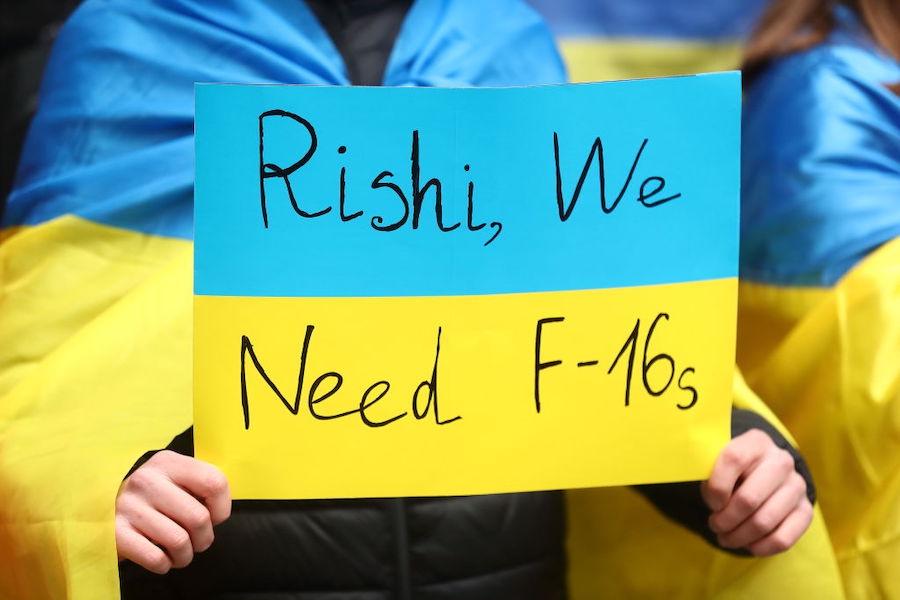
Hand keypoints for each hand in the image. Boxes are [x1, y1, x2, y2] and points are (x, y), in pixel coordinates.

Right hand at [116, 450, 231, 573]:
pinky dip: (164, 564)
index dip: (222, 507)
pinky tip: (162, 558)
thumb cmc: (152, 497)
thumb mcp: (174, 479)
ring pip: (179, 541)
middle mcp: (147, 479)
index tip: (215, 517)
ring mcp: (128, 505)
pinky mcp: (114, 532)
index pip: (214, 482)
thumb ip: (199, 487)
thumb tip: (218, 513)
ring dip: (185, 555)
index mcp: (168, 462)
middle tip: (198, 541)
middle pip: (198, 517)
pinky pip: (155, 558)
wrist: (102, 508)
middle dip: (205, 538)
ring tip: (181, 553)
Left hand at [701, 429, 812, 555]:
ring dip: (739, 536)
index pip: (733, 459)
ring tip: (724, 537)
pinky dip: (761, 547)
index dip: (716, 486)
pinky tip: (747, 545)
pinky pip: (784, 538)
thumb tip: (708, 493)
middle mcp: (781, 460)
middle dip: (725, 519)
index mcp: (756, 442)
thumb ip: (708, 472)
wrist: (764, 470)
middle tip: (714, 525)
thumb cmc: (732, 468)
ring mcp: (797, 485)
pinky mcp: (805, 509)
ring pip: (764, 521)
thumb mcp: (717, 461)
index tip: (710, 502)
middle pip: (749, 498)